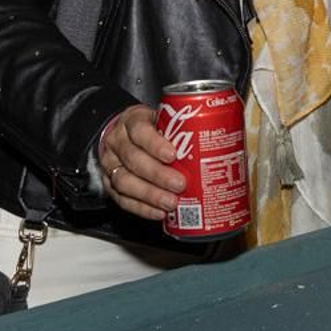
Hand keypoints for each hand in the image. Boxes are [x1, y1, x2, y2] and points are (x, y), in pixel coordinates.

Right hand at [99, 104, 186, 220]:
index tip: (173, 155)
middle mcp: (117, 142)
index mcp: (132, 121)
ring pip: (124, 181)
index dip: (156, 144)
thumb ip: (182, 127)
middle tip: (180, 184)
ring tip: (171, 202)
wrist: (123, 133)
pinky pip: (121, 199)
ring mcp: (110, 164)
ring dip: (150, 195)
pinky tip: (158, 212)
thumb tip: (222, 141)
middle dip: (158, 174)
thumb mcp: (163, 118)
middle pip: (133, 159)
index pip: (140, 131)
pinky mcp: (108, 184)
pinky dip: (141, 208)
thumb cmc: (151, 126)